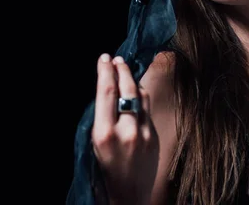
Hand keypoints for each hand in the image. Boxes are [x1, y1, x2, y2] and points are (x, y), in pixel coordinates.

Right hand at [91, 54, 158, 204]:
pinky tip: (135, 91)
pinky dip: (140, 96)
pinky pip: (147, 109)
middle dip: (121, 69)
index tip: (104, 58)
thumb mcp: (93, 145)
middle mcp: (126, 131)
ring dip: (133, 80)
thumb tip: (108, 90)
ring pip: (141, 96)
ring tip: (125, 69)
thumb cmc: (103, 173)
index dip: (105, 71)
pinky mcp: (155, 137)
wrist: (128, 198)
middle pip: (126, 89)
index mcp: (104, 135)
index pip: (106, 93)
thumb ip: (101, 119)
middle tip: (117, 59)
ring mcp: (144, 134)